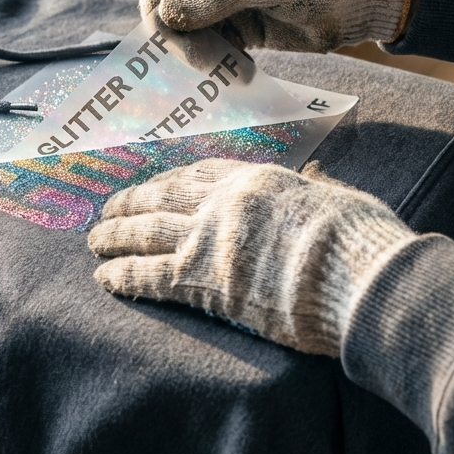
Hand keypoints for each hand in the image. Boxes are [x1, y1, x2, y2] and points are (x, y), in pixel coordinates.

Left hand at [88, 158, 414, 356]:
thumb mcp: (337, 197)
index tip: (153, 186)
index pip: (200, 173)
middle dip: (131, 204)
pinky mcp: (201, 281)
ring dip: (115, 236)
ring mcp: (208, 239)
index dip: (170, 181)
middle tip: (107, 210)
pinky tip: (103, 278)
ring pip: (147, 233)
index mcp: (256, 180)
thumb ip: (315, 188)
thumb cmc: (360, 238)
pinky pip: (149, 275)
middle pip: (163, 199)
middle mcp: (223, 203)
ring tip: (93, 241)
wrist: (357, 274)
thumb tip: (317, 178)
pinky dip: (122, 275)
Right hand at [140, 0, 413, 51]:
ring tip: (220, 70)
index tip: (163, 29)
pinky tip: (237, 73)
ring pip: (190, 26)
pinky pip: (214, 44)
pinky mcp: (243, 24)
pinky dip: (218, 61)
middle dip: (177, 30)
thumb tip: (167, 14)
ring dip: (198, 51)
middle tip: (196, 61)